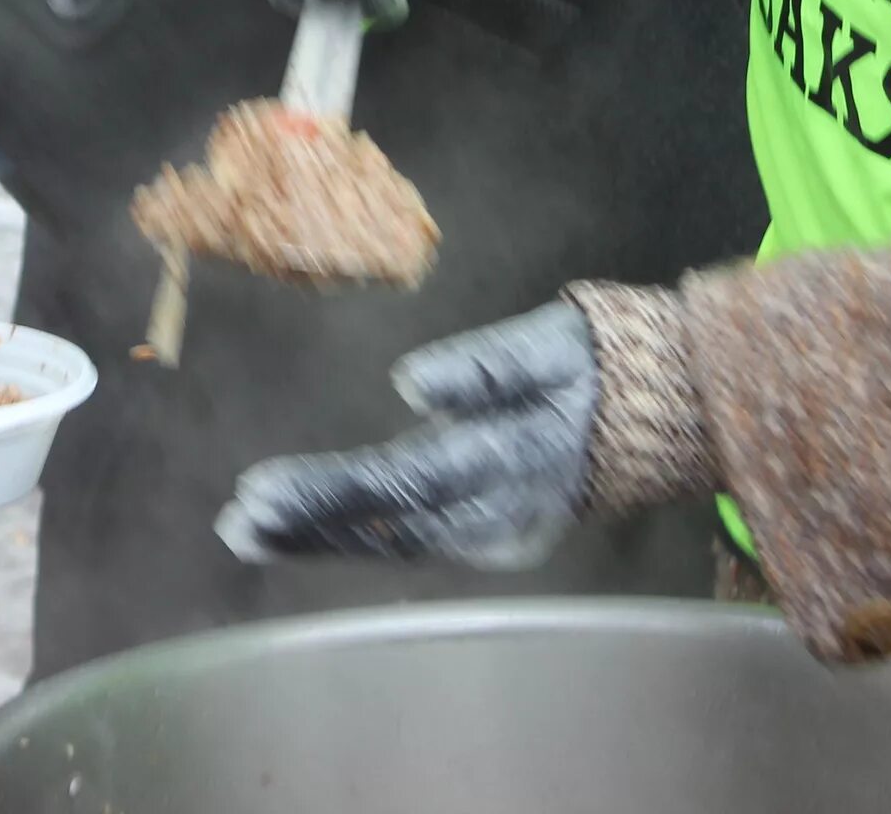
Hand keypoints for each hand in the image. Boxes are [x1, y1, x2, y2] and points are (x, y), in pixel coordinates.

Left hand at [216, 300, 597, 568]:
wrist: (655, 413)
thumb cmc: (588, 364)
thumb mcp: (550, 345)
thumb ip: (484, 365)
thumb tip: (410, 381)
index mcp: (507, 458)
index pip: (399, 481)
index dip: (328, 491)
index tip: (261, 489)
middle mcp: (497, 512)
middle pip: (388, 524)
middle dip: (309, 526)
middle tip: (235, 523)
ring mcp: (494, 534)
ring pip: (394, 544)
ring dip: (320, 541)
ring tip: (246, 535)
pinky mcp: (488, 538)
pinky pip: (410, 544)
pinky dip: (352, 540)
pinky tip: (300, 536)